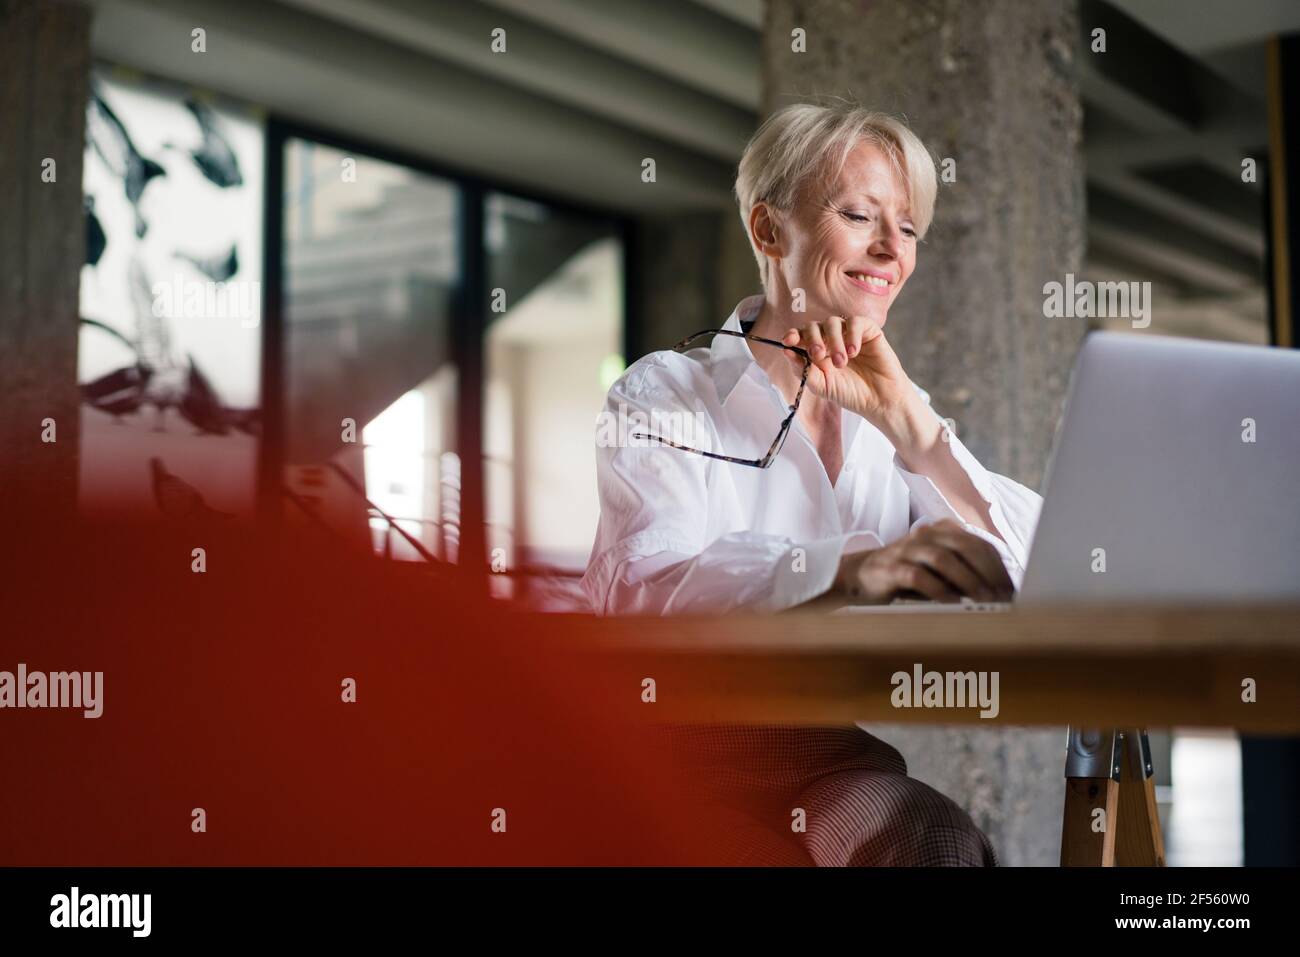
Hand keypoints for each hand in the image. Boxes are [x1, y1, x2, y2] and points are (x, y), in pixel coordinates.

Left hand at [782, 315, 912, 425]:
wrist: (880, 400)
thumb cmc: (851, 394)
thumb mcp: (822, 386)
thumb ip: (803, 370)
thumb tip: (785, 351)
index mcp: (817, 352)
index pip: (800, 336)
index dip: (793, 334)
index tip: (789, 341)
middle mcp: (831, 340)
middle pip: (814, 326)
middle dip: (812, 338)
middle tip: (819, 355)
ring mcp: (849, 334)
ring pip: (833, 322)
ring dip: (833, 341)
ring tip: (842, 362)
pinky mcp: (868, 331)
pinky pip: (855, 321)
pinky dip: (851, 334)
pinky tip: (854, 352)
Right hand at [833, 519, 1014, 603]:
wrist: (861, 575)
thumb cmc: (908, 575)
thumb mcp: (939, 571)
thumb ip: (964, 574)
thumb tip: (999, 593)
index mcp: (943, 531)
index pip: (979, 544)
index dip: (998, 567)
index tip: (1010, 590)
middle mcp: (926, 535)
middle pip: (965, 547)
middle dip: (987, 573)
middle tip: (1001, 596)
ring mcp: (907, 549)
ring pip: (943, 558)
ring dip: (967, 581)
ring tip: (982, 601)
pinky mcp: (890, 567)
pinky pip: (917, 576)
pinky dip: (938, 590)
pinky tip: (951, 604)